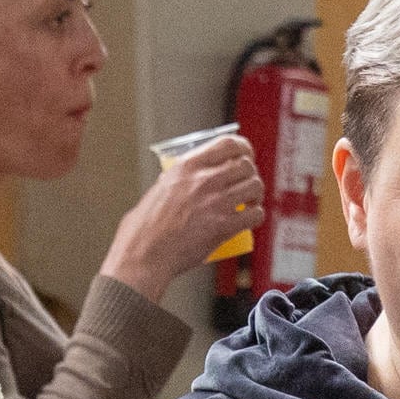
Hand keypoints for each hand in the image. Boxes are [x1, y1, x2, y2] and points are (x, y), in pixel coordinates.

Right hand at [103, 132, 261, 293]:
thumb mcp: (160, 188)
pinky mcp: (224, 226)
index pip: (228, 144)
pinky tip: (247, 219)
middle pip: (246, 165)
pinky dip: (256, 216)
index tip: (245, 156)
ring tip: (248, 203)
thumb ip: (179, 180)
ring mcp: (216, 202)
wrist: (144, 254)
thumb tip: (190, 180)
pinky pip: (255, 214)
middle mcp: (204, 180)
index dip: (243, 148)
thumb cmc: (145, 228)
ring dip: (255, 195)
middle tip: (245, 186)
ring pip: (255, 186)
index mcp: (187, 167)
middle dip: (250, 175)